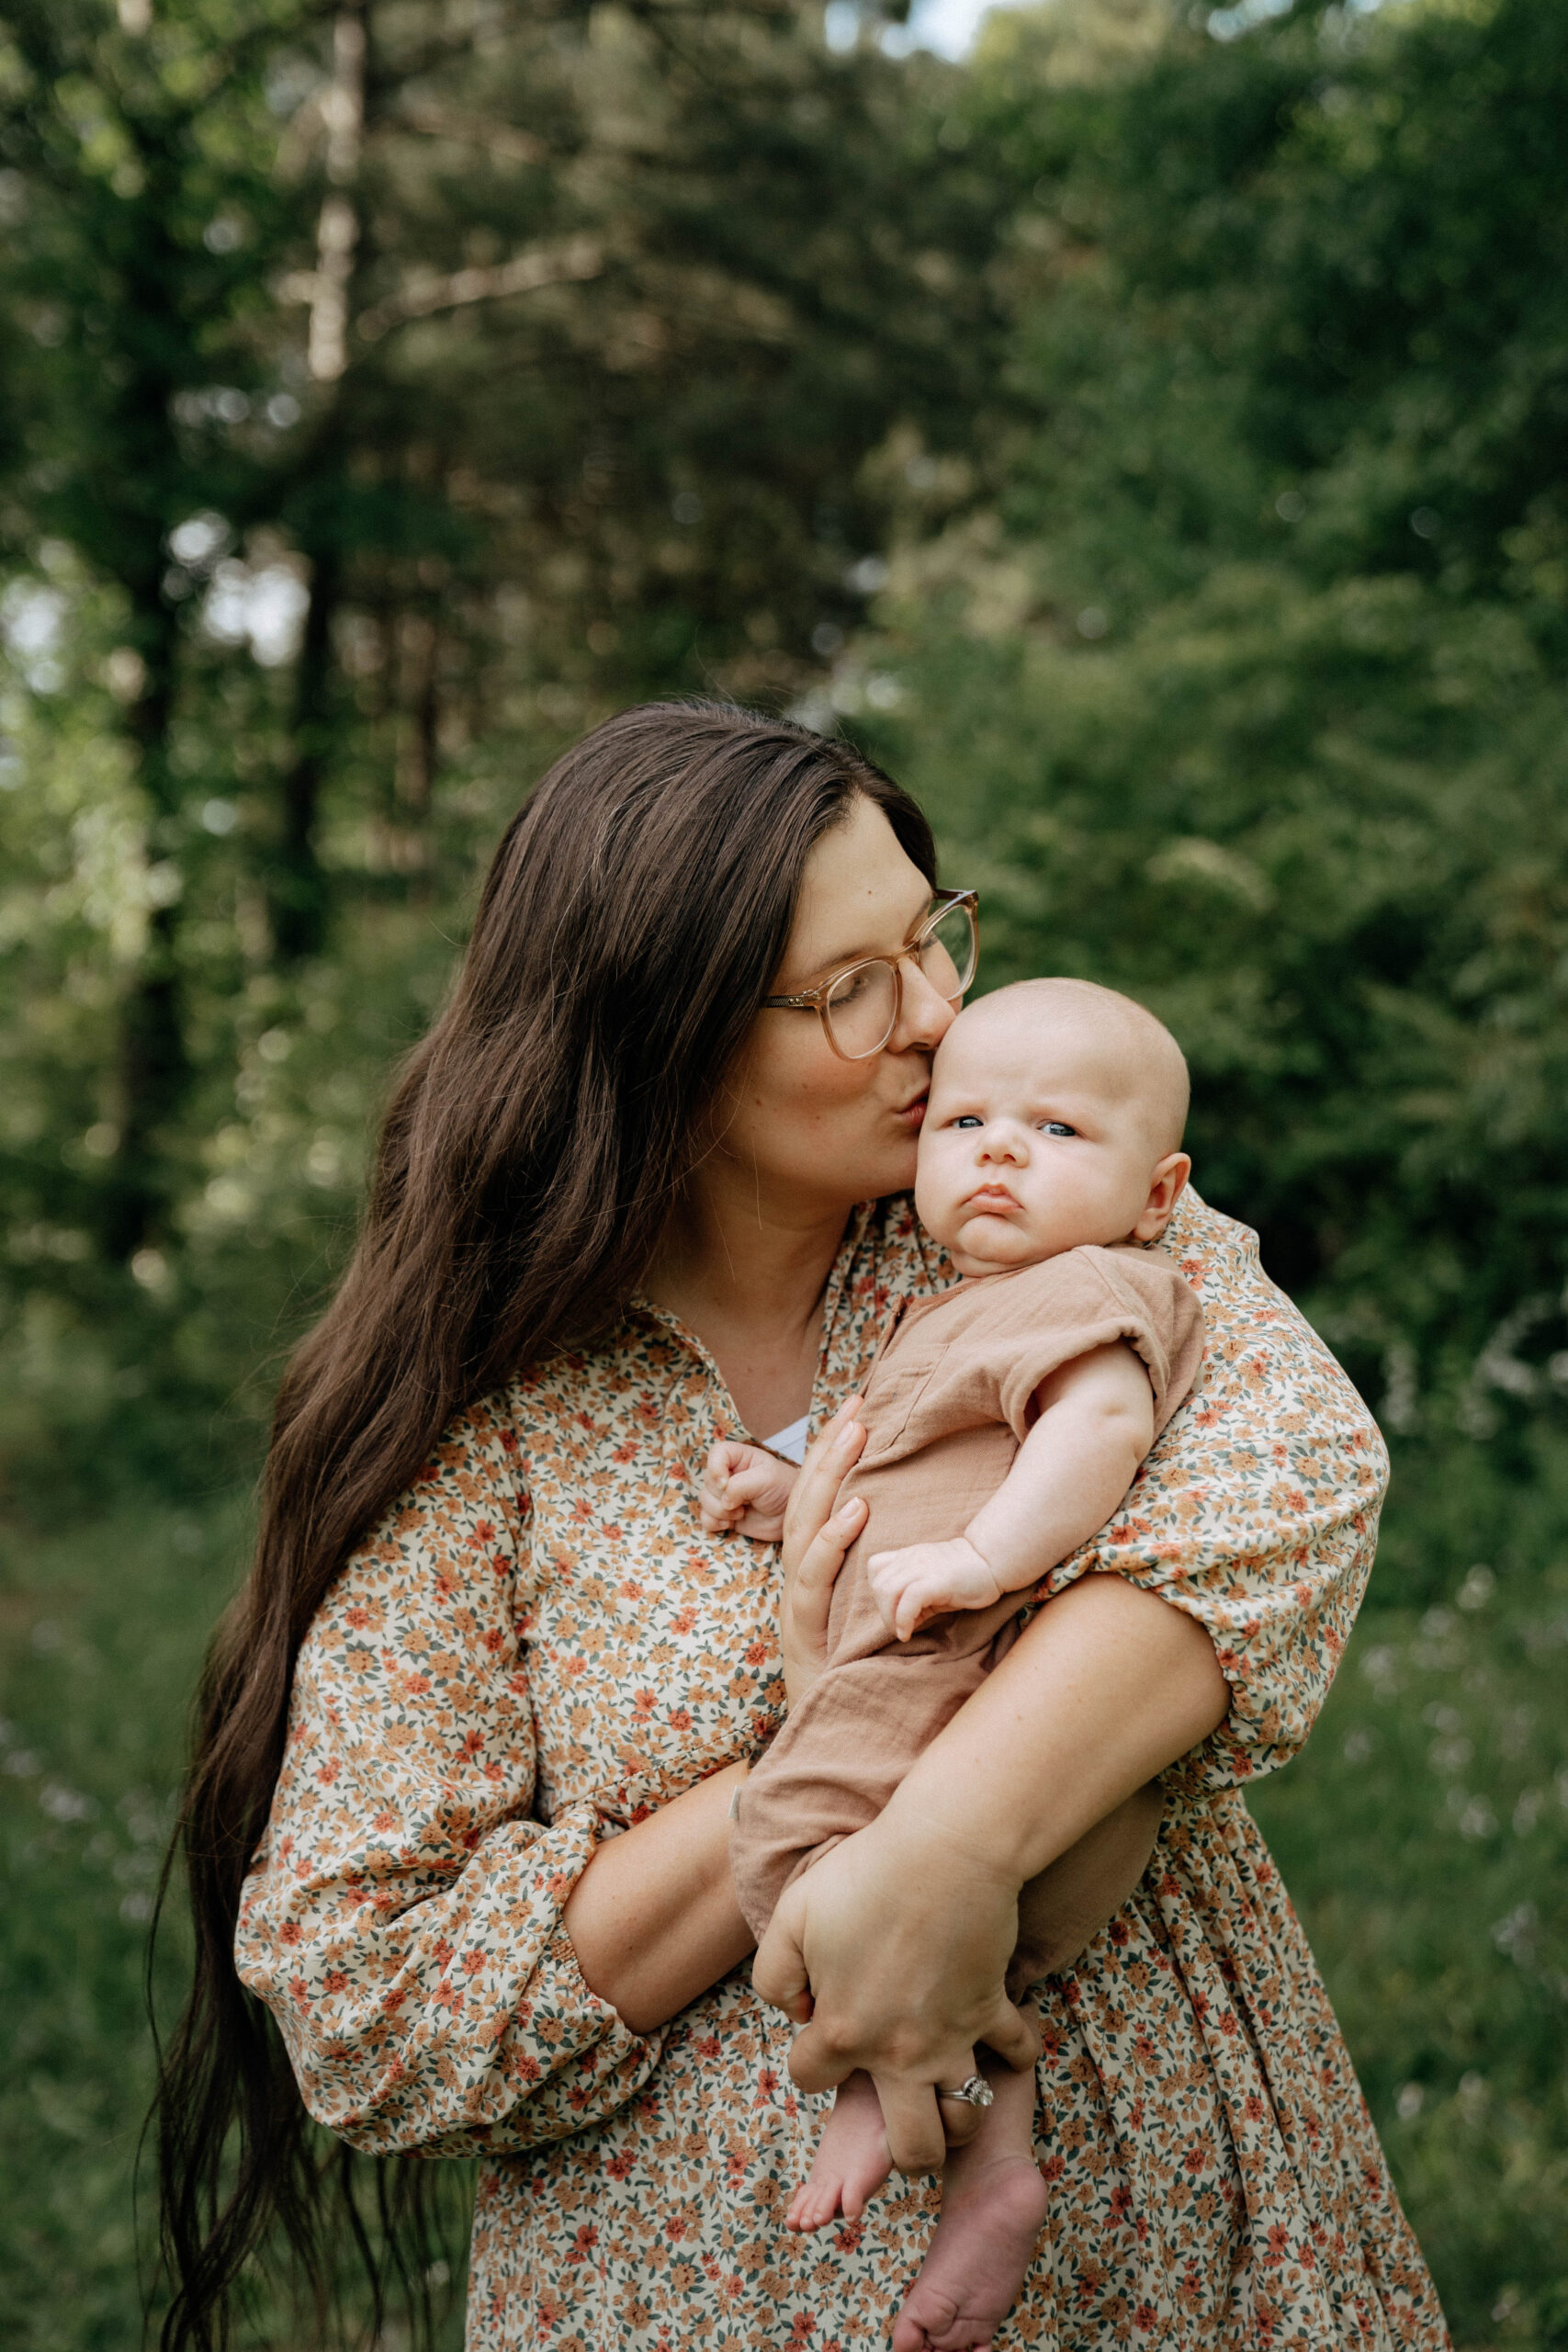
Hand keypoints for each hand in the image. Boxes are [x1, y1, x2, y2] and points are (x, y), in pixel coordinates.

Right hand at [699, 1439, 798, 1539]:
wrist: (790, 1517)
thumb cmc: (784, 1490)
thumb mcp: (766, 1479)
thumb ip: (740, 1486)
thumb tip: (723, 1501)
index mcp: (739, 1458)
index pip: (716, 1453)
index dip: (715, 1468)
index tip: (725, 1483)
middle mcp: (728, 1474)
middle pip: (707, 1480)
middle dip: (721, 1495)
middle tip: (744, 1501)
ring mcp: (725, 1495)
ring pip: (704, 1500)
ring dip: (720, 1511)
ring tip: (741, 1512)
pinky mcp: (724, 1515)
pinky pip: (705, 1518)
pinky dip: (714, 1523)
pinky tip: (730, 1524)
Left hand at [752, 1810, 1037, 2174]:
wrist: (943, 1849)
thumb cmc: (862, 1878)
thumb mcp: (791, 1919)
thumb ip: (774, 1978)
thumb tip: (797, 2015)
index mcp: (843, 2032)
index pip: (809, 2079)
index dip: (807, 2055)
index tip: (818, 2024)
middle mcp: (899, 2052)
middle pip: (910, 2147)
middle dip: (903, 2149)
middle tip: (896, 2107)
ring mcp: (951, 2036)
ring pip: (965, 2119)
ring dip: (958, 2112)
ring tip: (943, 2086)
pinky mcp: (992, 2007)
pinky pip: (1018, 2051)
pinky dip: (1014, 2051)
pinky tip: (998, 2036)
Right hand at [778, 1396, 867, 1711]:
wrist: (832, 1737)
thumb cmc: (862, 1674)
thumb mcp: (873, 1613)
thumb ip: (893, 1571)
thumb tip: (935, 1527)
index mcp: (813, 1568)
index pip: (816, 1496)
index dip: (831, 1451)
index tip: (857, 1407)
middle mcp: (799, 1578)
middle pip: (805, 1498)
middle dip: (829, 1448)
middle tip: (858, 1404)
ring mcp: (797, 1603)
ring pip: (803, 1526)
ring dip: (830, 1476)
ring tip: (856, 1436)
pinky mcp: (804, 1630)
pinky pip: (813, 1578)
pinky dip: (833, 1541)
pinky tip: (857, 1510)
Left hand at [867, 1534, 1006, 1640]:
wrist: (994, 1562)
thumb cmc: (965, 1577)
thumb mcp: (932, 1582)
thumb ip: (914, 1597)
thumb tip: (902, 1623)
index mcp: (909, 1557)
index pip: (876, 1568)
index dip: (879, 1591)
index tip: (895, 1609)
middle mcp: (912, 1559)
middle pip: (878, 1584)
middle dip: (884, 1610)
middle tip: (899, 1626)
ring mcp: (923, 1567)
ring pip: (888, 1590)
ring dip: (890, 1617)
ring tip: (904, 1630)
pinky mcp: (937, 1580)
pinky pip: (909, 1599)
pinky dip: (903, 1619)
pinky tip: (909, 1632)